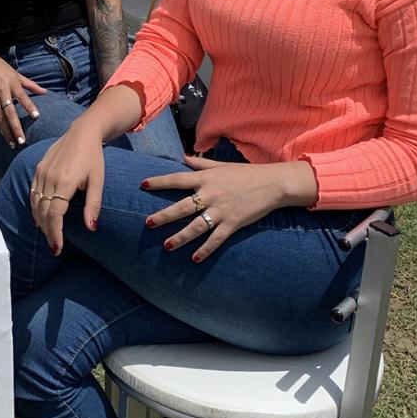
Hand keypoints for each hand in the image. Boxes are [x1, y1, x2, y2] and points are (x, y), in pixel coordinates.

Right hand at [0, 46, 47, 147]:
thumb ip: (31, 85)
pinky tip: (3, 134)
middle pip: (10, 113)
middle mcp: (2, 91)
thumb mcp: (16, 74)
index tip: (36, 116)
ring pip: (0, 118)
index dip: (29, 107)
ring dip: (6, 132)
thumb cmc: (0, 66)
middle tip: (22, 141)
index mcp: (12, 83)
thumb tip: (45, 92)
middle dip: (16, 128)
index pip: (23, 97)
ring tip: (12, 143)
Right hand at [27, 124, 105, 254]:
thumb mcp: (98, 181)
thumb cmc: (93, 157)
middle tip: (54, 246)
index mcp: (65, 182)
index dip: (55, 233)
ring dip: (40, 222)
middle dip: (48, 232)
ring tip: (49, 235)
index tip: (58, 248)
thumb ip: (93, 205)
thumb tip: (91, 228)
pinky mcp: (39, 168)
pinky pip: (33, 192)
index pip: (54, 215)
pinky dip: (35, 207)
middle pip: (43, 212)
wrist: (83, 132)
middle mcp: (50, 177)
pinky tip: (40, 217)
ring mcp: (42, 172)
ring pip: (35, 203)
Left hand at [141, 157, 316, 261]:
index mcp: (206, 178)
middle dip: (164, 216)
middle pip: (182, 207)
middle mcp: (211, 194)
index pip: (177, 179)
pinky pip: (216, 239)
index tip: (143, 185)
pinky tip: (194, 259)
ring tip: (166, 246)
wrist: (273, 184)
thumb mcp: (221, 166)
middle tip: (147, 223)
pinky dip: (205, 250)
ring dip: (180, 237)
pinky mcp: (233, 223)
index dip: (160, 182)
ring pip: (196, 226)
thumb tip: (183, 158)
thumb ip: (200, 164)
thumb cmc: (245, 174)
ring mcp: (222, 210)